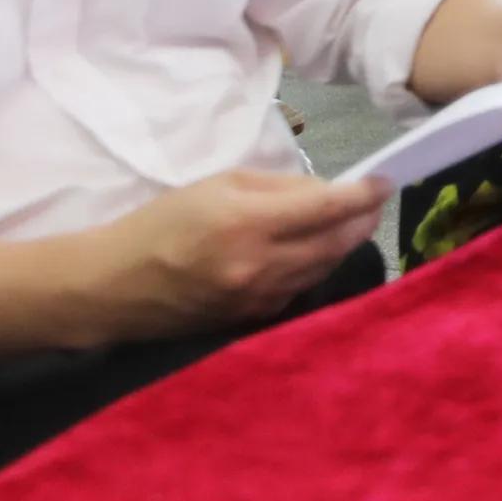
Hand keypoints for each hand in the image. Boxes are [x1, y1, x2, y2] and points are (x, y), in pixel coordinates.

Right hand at [100, 169, 384, 342]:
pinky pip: (300, 288)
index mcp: (249, 223)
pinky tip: (313, 252)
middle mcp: (262, 266)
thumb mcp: (219, 184)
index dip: (365, 194)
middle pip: (337, 243)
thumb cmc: (163, 223)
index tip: (385, 181)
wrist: (115, 285)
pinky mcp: (254, 319)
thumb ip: (278, 187)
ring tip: (350, 223)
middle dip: (362, 220)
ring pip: (324, 269)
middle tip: (372, 202)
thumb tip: (326, 192)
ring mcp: (260, 298)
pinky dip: (314, 267)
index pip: (329, 208)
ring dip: (343, 245)